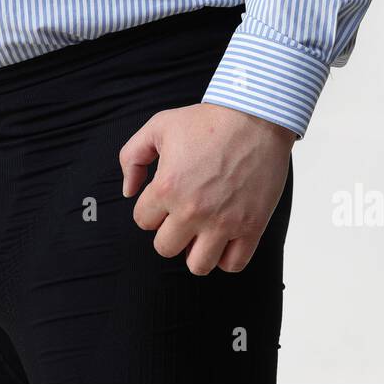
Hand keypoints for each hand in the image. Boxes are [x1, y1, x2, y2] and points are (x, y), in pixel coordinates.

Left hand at [120, 102, 294, 275]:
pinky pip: (234, 265)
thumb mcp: (158, 127)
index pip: (143, 221)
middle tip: (183, 216)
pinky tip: (226, 237)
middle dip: (170, 233)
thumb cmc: (207, 121)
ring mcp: (223, 222)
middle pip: (165, 248)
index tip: (166, 198)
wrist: (255, 118)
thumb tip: (128, 191)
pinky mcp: (251, 226)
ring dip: (197, 251)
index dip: (152, 210)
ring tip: (203, 232)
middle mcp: (192, 211)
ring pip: (198, 265)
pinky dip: (227, 257)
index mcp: (166, 188)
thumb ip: (132, 157)